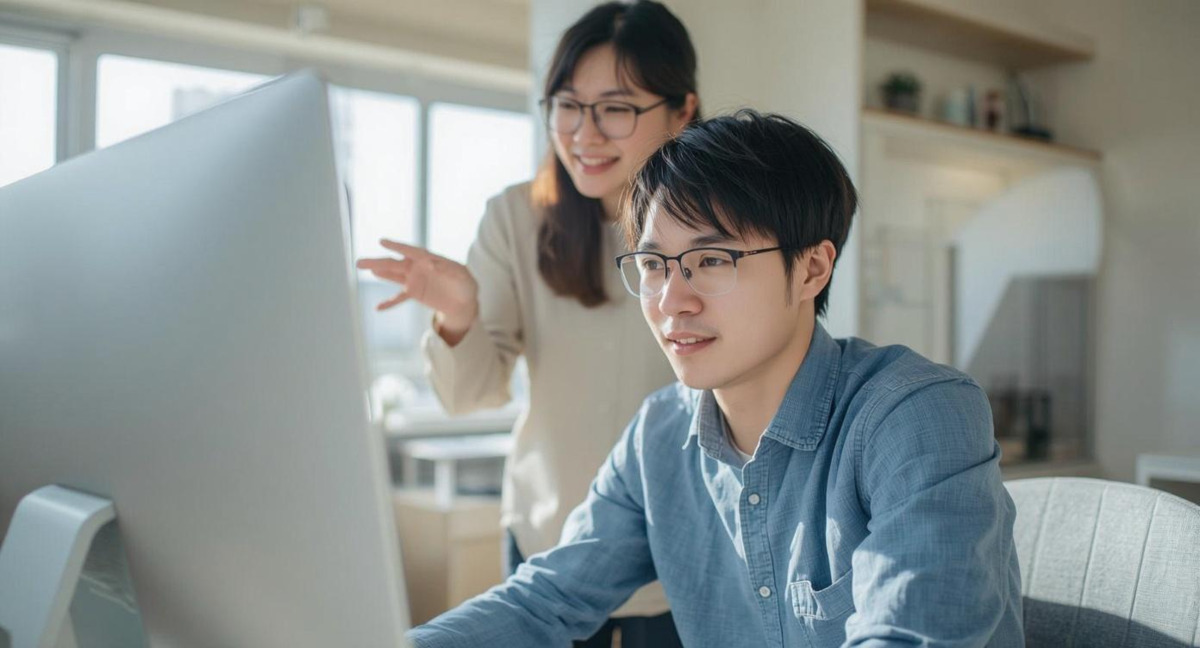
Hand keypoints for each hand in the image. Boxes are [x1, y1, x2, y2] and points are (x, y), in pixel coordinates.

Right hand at [356, 240, 479, 334]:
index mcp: (429, 259)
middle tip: (360, 262)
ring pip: (393, 275)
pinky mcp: (414, 292)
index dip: (397, 247)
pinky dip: (389, 302)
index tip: (383, 242)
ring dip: (379, 272)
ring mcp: (414, 279)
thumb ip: (449, 269)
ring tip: (364, 268)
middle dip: (378, 262)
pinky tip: (378, 308)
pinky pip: (399, 297)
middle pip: (396, 263)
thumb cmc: (466, 283)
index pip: (411, 252)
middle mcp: (418, 267)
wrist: (464, 300)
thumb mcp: (462, 276)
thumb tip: (432, 264)